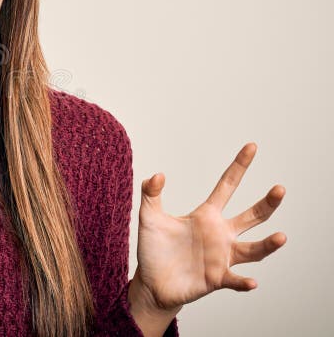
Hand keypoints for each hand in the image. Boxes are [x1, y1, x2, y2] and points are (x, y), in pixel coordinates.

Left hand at [133, 142, 286, 312]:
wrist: (152, 283)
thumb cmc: (154, 250)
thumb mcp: (149, 218)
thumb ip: (151, 195)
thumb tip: (156, 175)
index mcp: (206, 215)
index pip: (227, 186)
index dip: (239, 166)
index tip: (251, 147)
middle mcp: (221, 234)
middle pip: (251, 216)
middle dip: (267, 203)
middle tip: (280, 189)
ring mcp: (222, 257)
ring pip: (252, 249)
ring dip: (267, 245)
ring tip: (281, 236)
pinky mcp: (217, 279)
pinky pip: (235, 280)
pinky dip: (244, 281)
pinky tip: (251, 281)